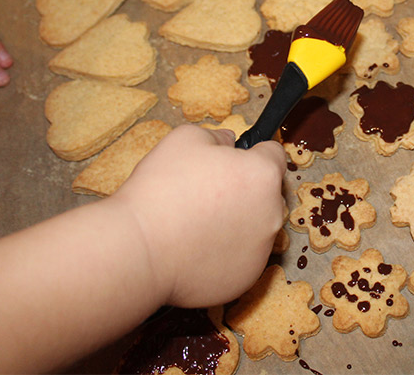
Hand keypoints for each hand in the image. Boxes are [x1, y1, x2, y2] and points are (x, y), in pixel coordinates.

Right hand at [111, 125, 286, 307]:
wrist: (139, 249)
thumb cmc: (161, 191)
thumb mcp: (186, 138)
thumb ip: (217, 136)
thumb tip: (228, 143)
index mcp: (262, 174)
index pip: (274, 154)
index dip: (253, 153)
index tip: (236, 159)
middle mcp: (271, 212)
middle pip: (268, 193)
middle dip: (247, 190)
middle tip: (210, 192)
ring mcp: (262, 249)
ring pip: (257, 227)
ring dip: (238, 222)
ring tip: (199, 223)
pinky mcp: (246, 278)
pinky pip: (242, 258)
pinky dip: (226, 253)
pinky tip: (197, 248)